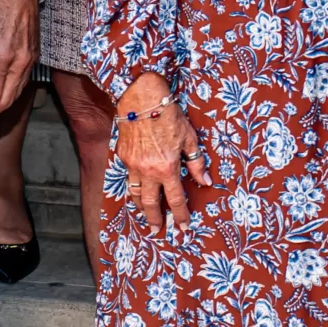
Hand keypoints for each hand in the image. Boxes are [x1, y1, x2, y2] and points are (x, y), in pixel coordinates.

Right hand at [113, 73, 204, 232]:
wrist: (141, 97)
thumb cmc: (168, 114)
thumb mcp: (189, 138)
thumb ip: (196, 163)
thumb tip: (205, 181)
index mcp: (167, 167)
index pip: (175, 199)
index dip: (180, 214)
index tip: (183, 226)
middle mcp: (148, 170)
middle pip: (150, 203)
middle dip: (155, 219)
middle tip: (158, 230)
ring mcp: (132, 164)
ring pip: (134, 193)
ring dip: (140, 207)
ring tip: (145, 215)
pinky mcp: (122, 155)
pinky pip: (127, 177)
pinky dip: (132, 186)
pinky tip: (135, 190)